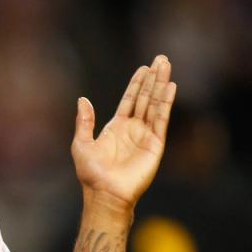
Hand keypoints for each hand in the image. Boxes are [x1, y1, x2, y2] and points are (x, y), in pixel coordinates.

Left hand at [71, 54, 176, 210]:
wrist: (104, 193)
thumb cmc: (91, 173)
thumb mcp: (81, 143)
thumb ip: (84, 121)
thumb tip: (82, 99)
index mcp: (117, 127)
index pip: (130, 100)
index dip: (137, 84)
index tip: (144, 68)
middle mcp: (133, 129)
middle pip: (146, 98)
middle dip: (152, 78)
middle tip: (161, 59)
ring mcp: (146, 135)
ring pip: (155, 104)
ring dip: (161, 85)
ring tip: (166, 66)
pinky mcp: (155, 144)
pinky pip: (161, 119)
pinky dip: (166, 102)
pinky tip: (170, 87)